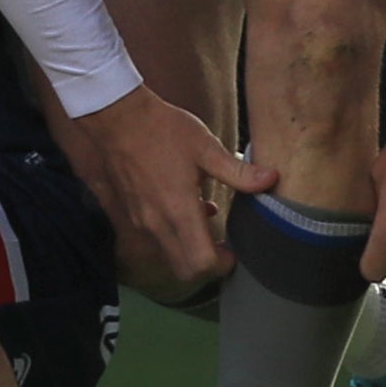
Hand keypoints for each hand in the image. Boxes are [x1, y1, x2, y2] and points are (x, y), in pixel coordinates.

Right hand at [67, 85, 270, 295]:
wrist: (114, 117)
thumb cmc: (161, 129)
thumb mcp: (204, 146)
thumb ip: (237, 171)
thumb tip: (271, 179)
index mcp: (178, 210)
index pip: (202, 263)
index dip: (222, 264)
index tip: (234, 251)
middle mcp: (156, 224)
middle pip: (184, 269)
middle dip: (206, 265)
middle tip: (222, 247)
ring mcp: (140, 220)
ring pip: (168, 254)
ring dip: (188, 248)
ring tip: (204, 220)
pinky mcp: (129, 212)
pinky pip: (154, 236)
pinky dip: (171, 233)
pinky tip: (181, 205)